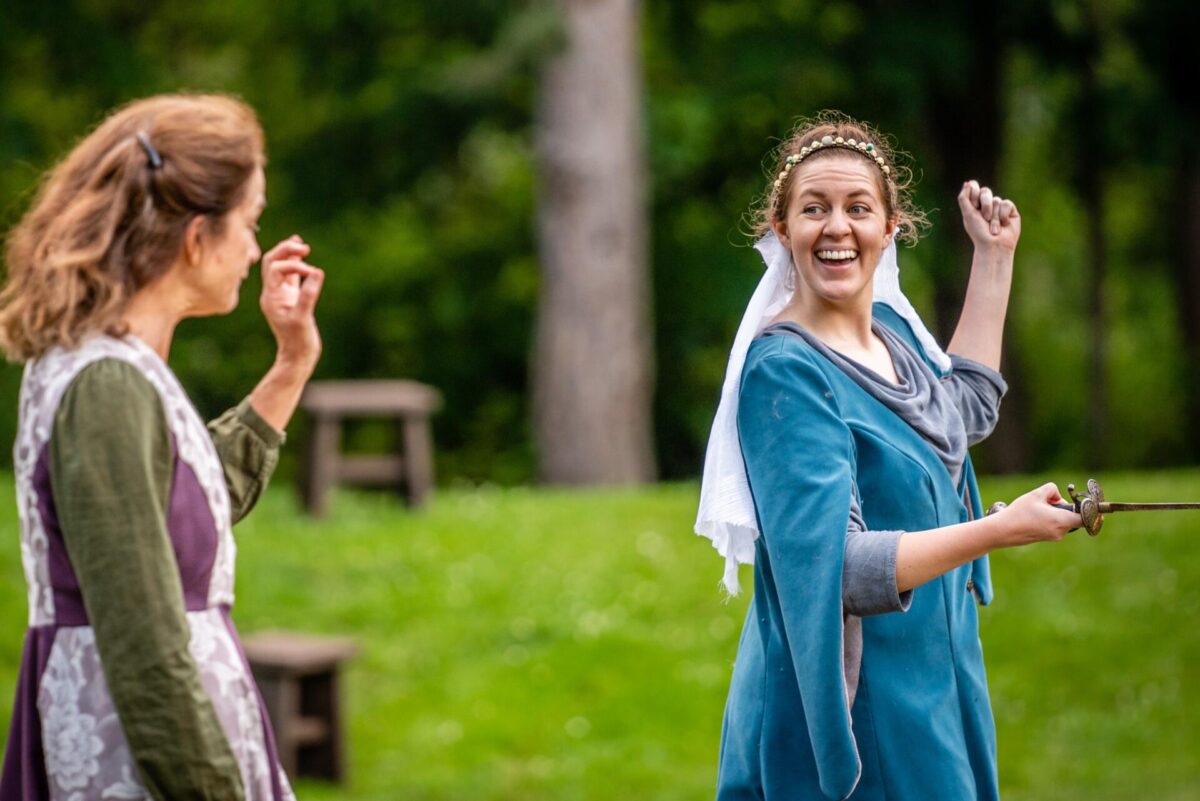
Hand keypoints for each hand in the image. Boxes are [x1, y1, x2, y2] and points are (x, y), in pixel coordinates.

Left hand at [260, 235, 323, 376]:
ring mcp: (281, 295)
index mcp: (270, 296)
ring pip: (280, 266)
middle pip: (271, 261)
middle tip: (303, 246)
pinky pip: (291, 277)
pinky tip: (304, 258)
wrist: (297, 357)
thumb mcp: (303, 318)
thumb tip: (316, 272)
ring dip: (289, 254)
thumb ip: (308, 295)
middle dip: (286, 251)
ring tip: (301, 245)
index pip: (276, 268)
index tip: (312, 272)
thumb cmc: (298, 341)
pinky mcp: (292, 299)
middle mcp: (272, 293)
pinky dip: (296, 265)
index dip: (293, 265)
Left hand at [958, 180, 1020, 252]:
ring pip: (997, 200)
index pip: (974, 187)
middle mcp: (987, 204)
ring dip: (994, 216)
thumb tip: (967, 183)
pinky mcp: (1010, 211)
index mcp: (974, 205)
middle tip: (984, 219)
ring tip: (994, 229)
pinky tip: (1004, 225)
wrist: (994, 246)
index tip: (974, 205)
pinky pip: (1006, 203)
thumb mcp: (968, 215)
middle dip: (984, 205)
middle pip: (986, 191)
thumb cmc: (979, 233)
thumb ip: (964, 199)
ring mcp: (999, 207)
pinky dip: (1003, 215)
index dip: (974, 192)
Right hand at [990, 483, 1081, 547]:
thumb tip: (1058, 496)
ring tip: (1036, 509)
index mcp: (1060, 520)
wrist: (1002, 531)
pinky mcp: (1047, 538)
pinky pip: (1055, 525)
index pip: (1085, 518)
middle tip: (1047, 501)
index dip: (1089, 510)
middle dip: (1063, 506)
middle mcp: (1060, 531)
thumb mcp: (1035, 494)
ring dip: (1055, 512)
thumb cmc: (1018, 513)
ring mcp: (1054, 536)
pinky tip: (1033, 515)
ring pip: (1063, 520)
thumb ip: (1052, 489)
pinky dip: (1049, 518)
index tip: (1087, 503)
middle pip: (1073, 516)